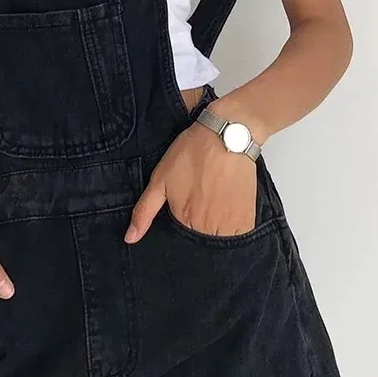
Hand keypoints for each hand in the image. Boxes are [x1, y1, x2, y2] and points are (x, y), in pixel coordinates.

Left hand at [124, 122, 256, 241]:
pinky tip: (228, 206)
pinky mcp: (247, 219)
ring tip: (215, 201)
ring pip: (219, 239)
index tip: (187, 207)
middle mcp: (206, 229)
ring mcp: (228, 226)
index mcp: (183, 221)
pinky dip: (233, 227)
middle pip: (200, 239)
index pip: (180, 239)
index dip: (182, 223)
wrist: (226, 136)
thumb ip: (144, 212)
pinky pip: (238, 234)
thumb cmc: (192, 154)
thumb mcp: (160, 180)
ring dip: (217, 228)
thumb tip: (130, 239)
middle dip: (199, 227)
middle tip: (202, 200)